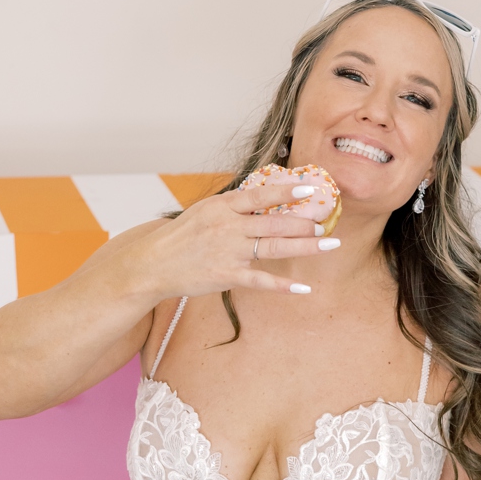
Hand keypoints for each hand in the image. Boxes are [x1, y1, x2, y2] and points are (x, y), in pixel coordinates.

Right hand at [140, 184, 340, 297]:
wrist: (152, 264)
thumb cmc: (178, 237)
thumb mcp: (202, 212)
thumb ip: (232, 207)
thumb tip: (262, 199)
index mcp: (221, 206)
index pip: (261, 196)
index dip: (287, 192)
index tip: (310, 191)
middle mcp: (227, 226)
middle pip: (275, 222)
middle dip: (304, 223)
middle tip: (326, 223)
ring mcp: (228, 252)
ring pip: (274, 247)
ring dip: (305, 246)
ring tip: (328, 244)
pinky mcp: (226, 276)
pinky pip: (261, 281)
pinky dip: (283, 286)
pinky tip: (303, 288)